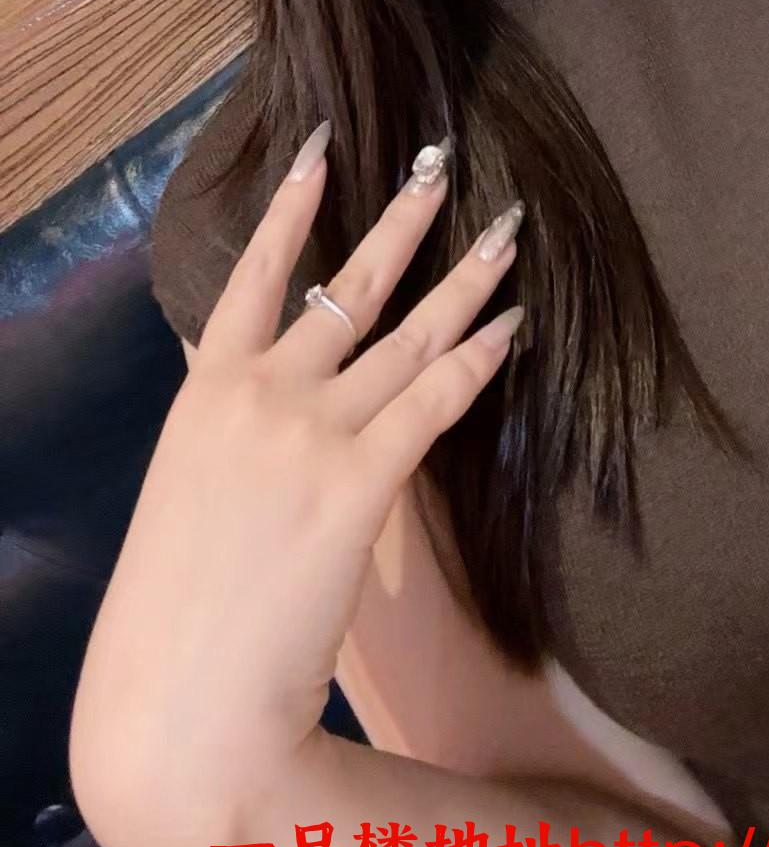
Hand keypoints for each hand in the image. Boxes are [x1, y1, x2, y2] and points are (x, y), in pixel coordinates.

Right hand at [69, 125, 524, 833]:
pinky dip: (478, 359)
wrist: (178, 701)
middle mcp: (259, 389)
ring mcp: (310, 430)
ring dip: (467, 277)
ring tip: (508, 230)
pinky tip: (512, 326)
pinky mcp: (358, 481)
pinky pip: (433, 399)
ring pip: (406, 331)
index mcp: (206, 389)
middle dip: (402, 217)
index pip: (254, 272)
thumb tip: (266, 386)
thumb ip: (230, 427)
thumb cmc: (178, 610)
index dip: (291, 204)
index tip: (321, 145)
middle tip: (441, 159)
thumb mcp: (189, 489)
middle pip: (348, 284)